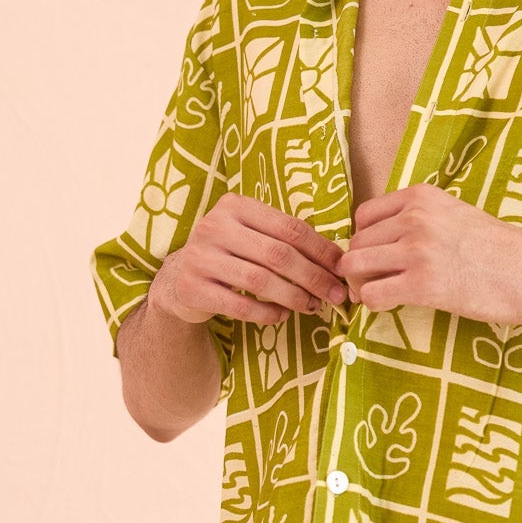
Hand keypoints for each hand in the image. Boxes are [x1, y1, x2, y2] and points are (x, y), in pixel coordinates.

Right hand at [149, 193, 348, 327]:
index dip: (321, 250)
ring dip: (294, 297)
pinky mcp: (193, 288)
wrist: (180, 278)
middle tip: (336, 295)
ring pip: (260, 281)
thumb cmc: (230, 255)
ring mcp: (200, 257)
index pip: (289, 228)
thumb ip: (286, 240)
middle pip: (278, 254)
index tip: (342, 269)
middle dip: (313, 277)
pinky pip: (240, 306)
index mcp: (235, 206)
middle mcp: (214, 226)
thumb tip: (338, 261)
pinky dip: (267, 314)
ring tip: (312, 307)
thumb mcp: (252, 236)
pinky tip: (282, 316)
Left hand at [338, 184, 521, 328]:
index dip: (365, 241)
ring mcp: (418, 250)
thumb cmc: (501, 249)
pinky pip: (373, 295)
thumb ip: (421, 218)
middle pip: (356, 243)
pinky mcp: (423, 285)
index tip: (378, 258)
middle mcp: (415, 218)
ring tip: (381, 294)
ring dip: (361, 286)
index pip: (363, 216)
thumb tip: (386, 240)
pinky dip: (374, 305)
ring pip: (355, 266)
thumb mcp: (456, 214)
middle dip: (360, 267)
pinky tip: (392, 306)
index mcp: (422, 197)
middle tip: (377, 283)